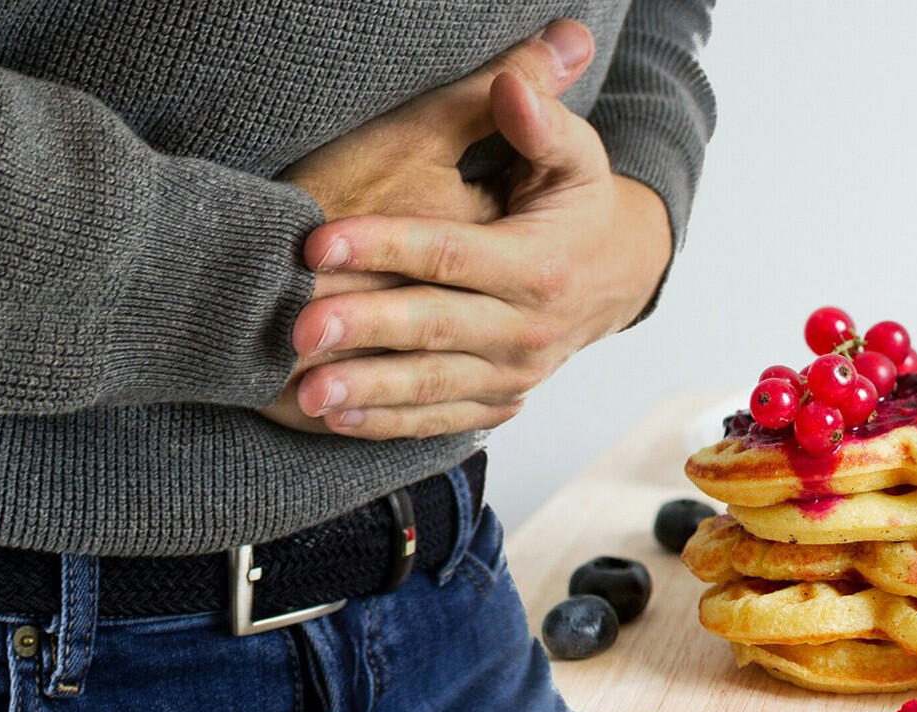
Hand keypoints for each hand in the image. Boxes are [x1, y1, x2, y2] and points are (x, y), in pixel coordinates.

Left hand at [289, 71, 672, 439]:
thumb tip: (510, 82)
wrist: (619, 278)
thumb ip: (541, 123)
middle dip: (364, 329)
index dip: (383, 245)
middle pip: (434, 327)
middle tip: (298, 330)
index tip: (317, 242)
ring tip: (307, 393)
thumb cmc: (580, 208)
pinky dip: (388, 424)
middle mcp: (527, 329)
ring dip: (367, 392)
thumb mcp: (577, 158)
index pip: (450, 255)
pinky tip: (336, 420)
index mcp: (538, 266)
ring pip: (432, 386)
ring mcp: (514, 373)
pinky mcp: (500, 401)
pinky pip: (441, 419)